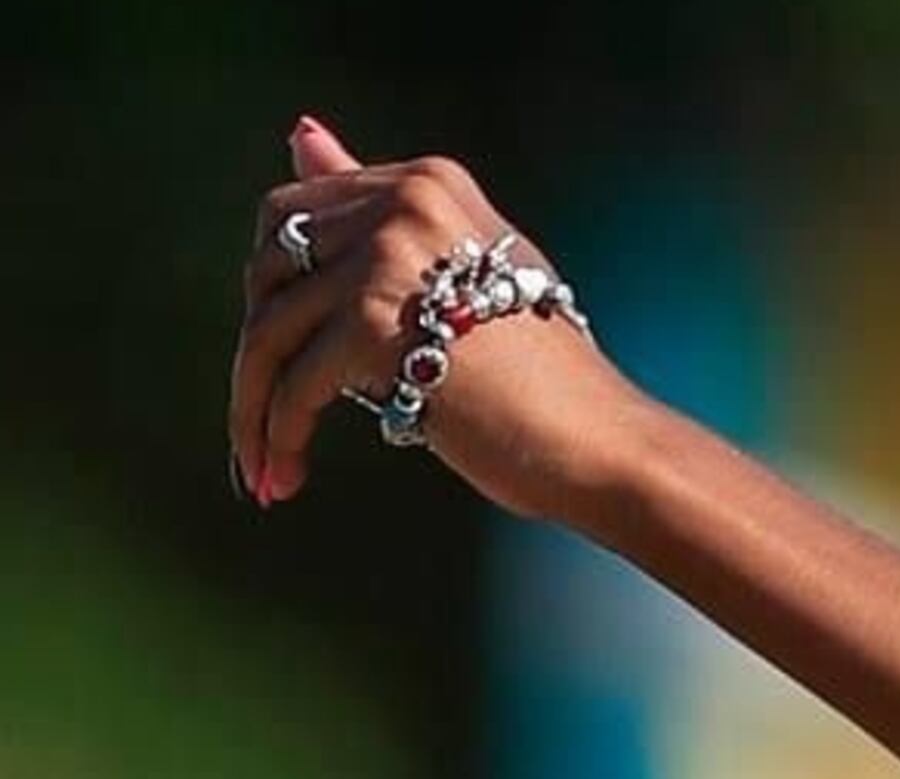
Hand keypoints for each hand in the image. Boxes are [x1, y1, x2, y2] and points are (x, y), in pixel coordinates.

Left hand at [232, 116, 641, 514]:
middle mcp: (401, 201)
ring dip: (253, 410)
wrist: (601, 441)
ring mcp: (386, 256)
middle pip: (272, 268)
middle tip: (258, 426)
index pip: (298, 213)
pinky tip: (284, 477)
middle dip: (255, 353)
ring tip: (260, 470)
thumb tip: (299, 135)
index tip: (274, 362)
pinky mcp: (374, 322)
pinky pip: (295, 384)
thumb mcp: (461, 278)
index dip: (273, 293)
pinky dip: (279, 436)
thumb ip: (380, 218)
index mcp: (424, 183)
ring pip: (271, 332)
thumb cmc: (546, 383)